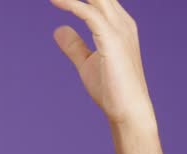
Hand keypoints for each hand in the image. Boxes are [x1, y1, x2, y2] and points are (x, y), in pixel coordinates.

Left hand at [49, 0, 154, 126]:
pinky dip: (71, 4)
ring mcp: (118, 29)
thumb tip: (58, 29)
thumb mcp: (86, 62)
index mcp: (117, 24)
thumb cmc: (111, 89)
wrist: (128, 110)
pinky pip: (88, 13)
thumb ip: (73, 44)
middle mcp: (121, 21)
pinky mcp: (111, 40)